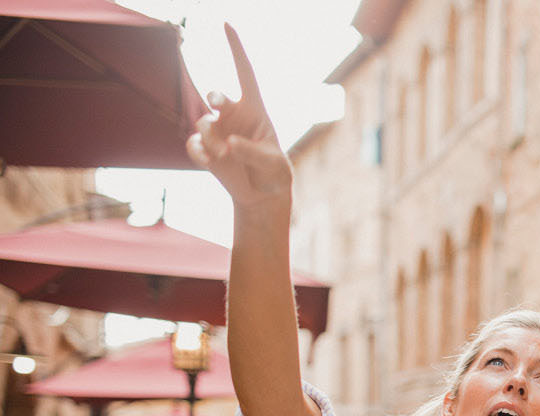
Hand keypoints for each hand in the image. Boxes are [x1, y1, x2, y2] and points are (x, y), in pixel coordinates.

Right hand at [186, 25, 291, 210]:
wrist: (261, 194)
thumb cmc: (273, 173)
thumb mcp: (273, 165)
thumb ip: (254, 153)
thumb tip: (229, 144)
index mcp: (254, 109)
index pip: (244, 73)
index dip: (236, 49)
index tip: (227, 24)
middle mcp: (232, 114)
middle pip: (216, 97)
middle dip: (216, 98)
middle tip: (218, 102)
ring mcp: (216, 130)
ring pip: (204, 125)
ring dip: (215, 143)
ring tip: (228, 158)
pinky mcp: (204, 148)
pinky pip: (194, 146)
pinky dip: (201, 155)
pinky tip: (211, 164)